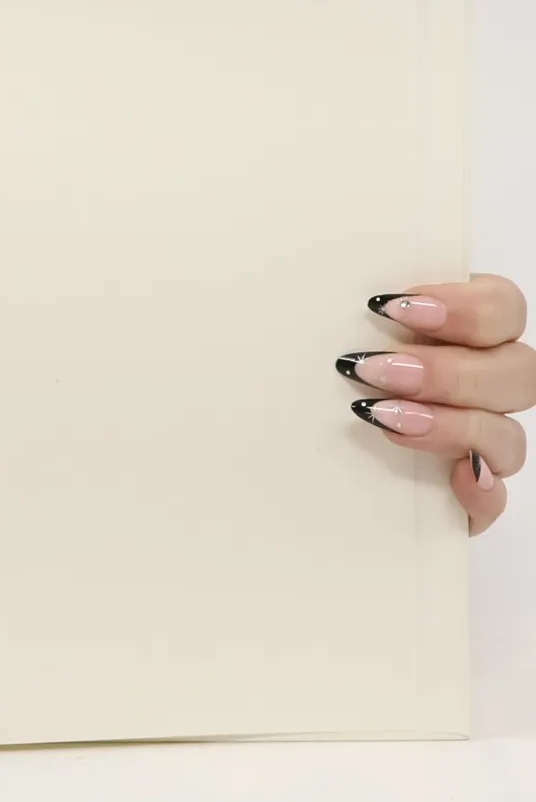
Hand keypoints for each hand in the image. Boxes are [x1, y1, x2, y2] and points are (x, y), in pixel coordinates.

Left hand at [342, 274, 532, 534]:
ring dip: (451, 424)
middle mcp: (484, 382)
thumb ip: (352, 315)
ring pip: (508, 433)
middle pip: (515, 370)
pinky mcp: (469, 490)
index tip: (395, 308)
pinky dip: (481, 489)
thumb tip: (352, 307)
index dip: (465, 307)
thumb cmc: (319, 371)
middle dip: (445, 370)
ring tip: (384, 418)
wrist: (289, 449)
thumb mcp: (329, 333)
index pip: (502, 306)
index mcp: (462, 331)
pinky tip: (454, 478)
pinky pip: (495, 495)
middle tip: (374, 370)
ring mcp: (482, 438)